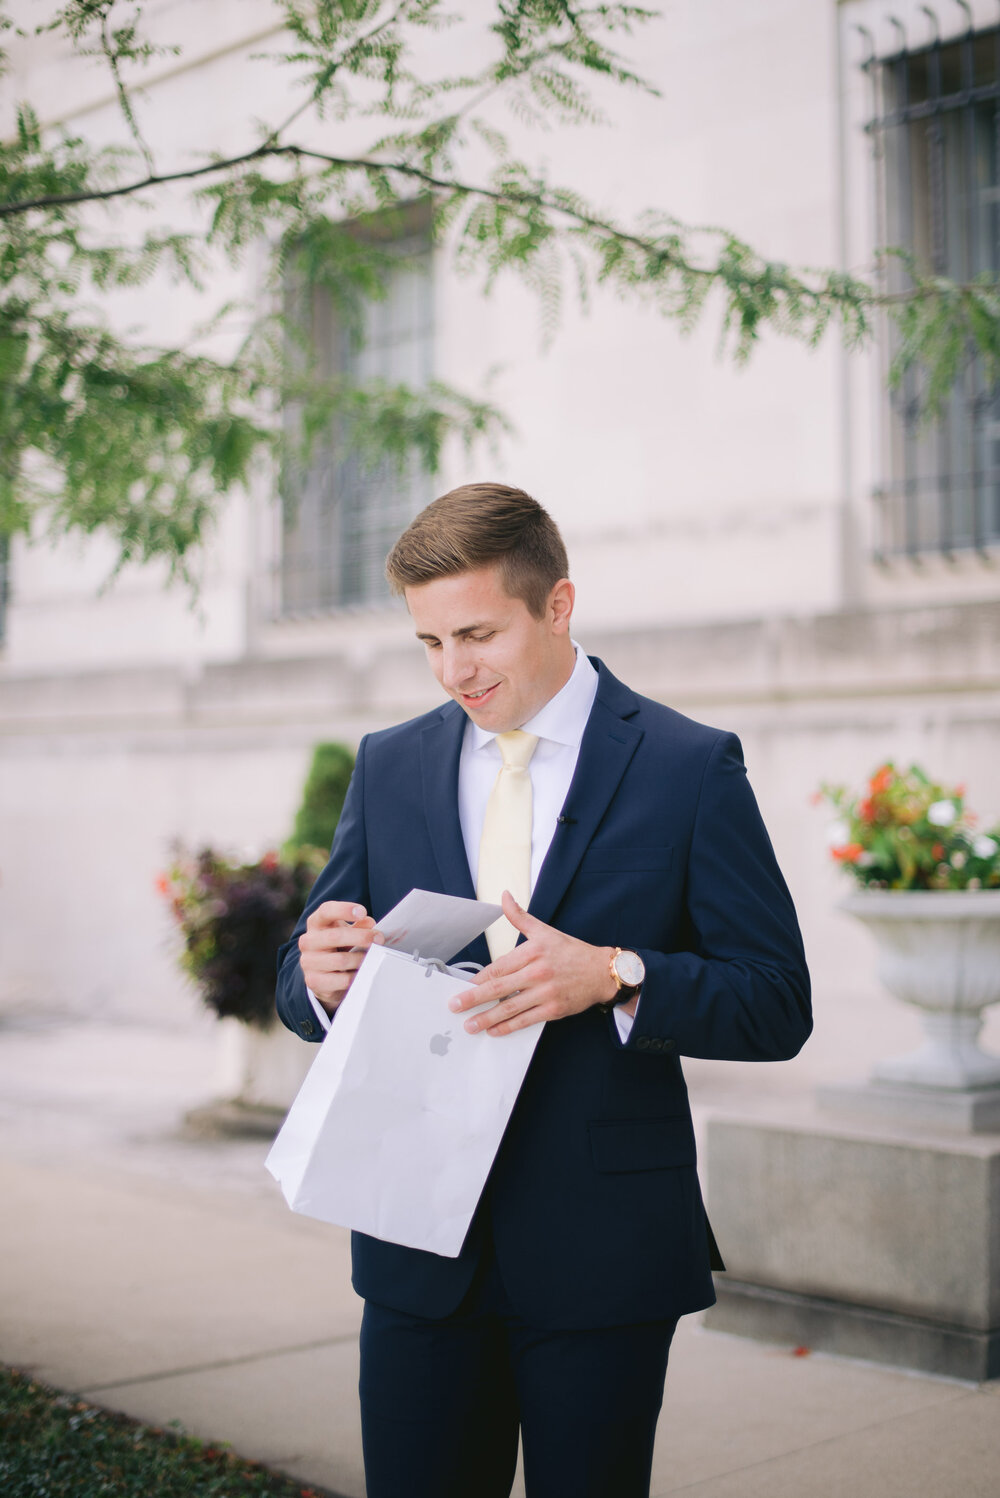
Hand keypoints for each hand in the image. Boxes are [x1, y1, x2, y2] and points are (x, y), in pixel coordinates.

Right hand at [298, 901, 381, 1013]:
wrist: (322, 975)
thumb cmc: (337, 946)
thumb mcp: (346, 931)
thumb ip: (358, 925)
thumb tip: (368, 922)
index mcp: (316, 923)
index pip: (326, 911)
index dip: (344, 910)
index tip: (362, 912)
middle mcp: (308, 941)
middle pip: (335, 936)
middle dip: (361, 937)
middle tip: (379, 938)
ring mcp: (309, 962)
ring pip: (341, 960)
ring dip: (361, 959)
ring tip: (373, 957)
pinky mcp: (314, 981)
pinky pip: (342, 979)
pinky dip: (356, 976)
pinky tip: (363, 972)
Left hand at [449, 890, 626, 1036]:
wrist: (602, 972)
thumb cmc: (571, 952)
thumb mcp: (545, 931)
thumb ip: (520, 916)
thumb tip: (504, 896)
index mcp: (532, 952)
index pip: (497, 967)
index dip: (477, 979)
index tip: (462, 986)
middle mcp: (537, 972)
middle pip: (498, 987)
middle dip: (473, 999)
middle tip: (454, 1006)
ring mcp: (545, 992)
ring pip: (509, 1007)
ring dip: (486, 1018)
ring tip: (470, 1025)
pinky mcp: (554, 1009)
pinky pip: (525, 1020)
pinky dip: (508, 1027)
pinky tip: (494, 1031)